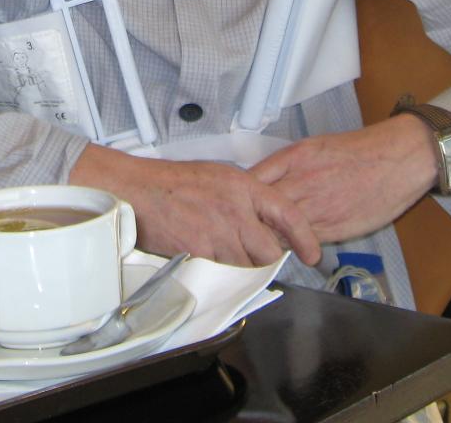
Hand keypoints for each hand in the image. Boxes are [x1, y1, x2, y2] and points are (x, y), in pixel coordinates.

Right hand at [69, 143, 320, 266]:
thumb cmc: (173, 183)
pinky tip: (207, 259)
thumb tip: (261, 222)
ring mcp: (219, 232)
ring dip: (240, 267)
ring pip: (246, 266)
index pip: (288, 214)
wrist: (139, 191)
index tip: (312, 254)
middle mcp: (237, 209)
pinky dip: (218, 272)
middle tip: (253, 256)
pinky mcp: (201, 252)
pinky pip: (222, 272)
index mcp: (244, 187)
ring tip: (222, 253)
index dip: (305, 237)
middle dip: (265, 259)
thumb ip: (244, 199)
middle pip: (269, 250)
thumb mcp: (218, 178)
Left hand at [250, 118, 438, 244]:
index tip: (232, 204)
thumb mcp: (314, 147)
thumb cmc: (359, 152)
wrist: (397, 159)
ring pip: (279, 230)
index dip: (239, 196)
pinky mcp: (334, 229)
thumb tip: (261, 182)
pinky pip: (303, 242)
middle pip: (259, 210)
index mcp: (294, 159)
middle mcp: (301, 183)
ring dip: (268, 238)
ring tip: (260, 244)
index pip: (251, 182)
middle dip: (248, 221)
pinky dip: (293, 246)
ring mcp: (317, 208)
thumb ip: (286, 166)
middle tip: (240, 230)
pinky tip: (290, 246)